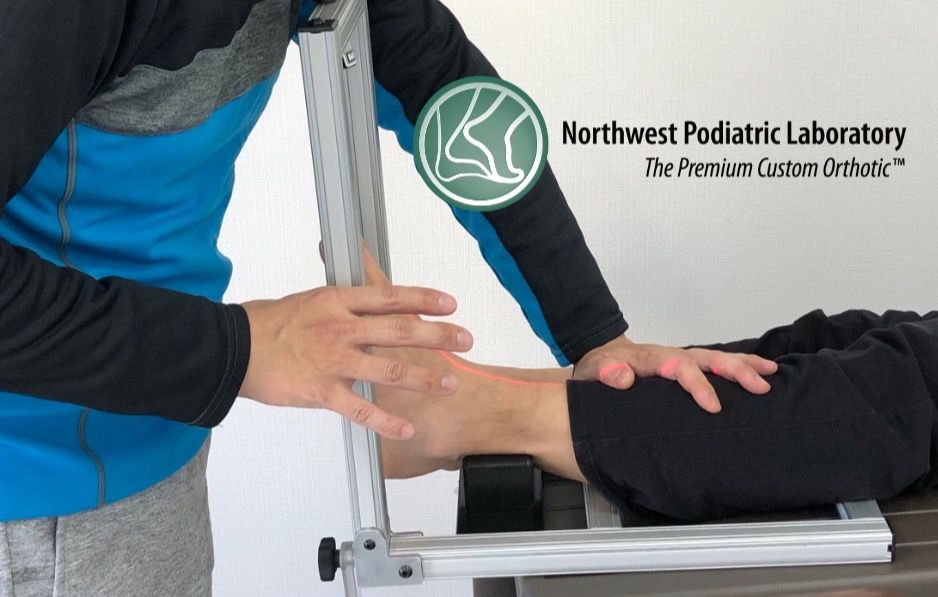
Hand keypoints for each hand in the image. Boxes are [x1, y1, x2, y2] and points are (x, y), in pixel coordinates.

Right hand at [239, 274, 472, 439]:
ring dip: (425, 377)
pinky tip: (406, 427)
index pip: (391, 296)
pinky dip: (387, 421)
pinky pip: (361, 409)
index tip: (450, 304)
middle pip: (401, 330)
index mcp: (339, 301)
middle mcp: (342, 327)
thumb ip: (344, 300)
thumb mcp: (311, 299)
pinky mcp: (323, 391)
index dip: (425, 299)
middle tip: (465, 340)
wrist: (234, 349)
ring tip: (449, 383)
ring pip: (390, 369)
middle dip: (439, 335)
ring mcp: (334, 360)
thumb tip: (370, 294)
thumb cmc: (269, 323)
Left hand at [573, 336, 778, 412]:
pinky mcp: (688, 364)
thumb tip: (624, 378)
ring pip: (717, 358)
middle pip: (708, 359)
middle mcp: (673, 355)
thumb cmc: (600, 367)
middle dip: (735, 370)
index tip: (714, 406)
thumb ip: (608, 374)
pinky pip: (716, 363)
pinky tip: (762, 372)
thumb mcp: (595, 371)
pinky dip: (740, 365)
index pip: (680, 368)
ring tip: (772, 373)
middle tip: (761, 387)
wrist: (601, 356)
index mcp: (653, 359)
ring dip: (744, 365)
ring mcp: (682, 358)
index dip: (698, 385)